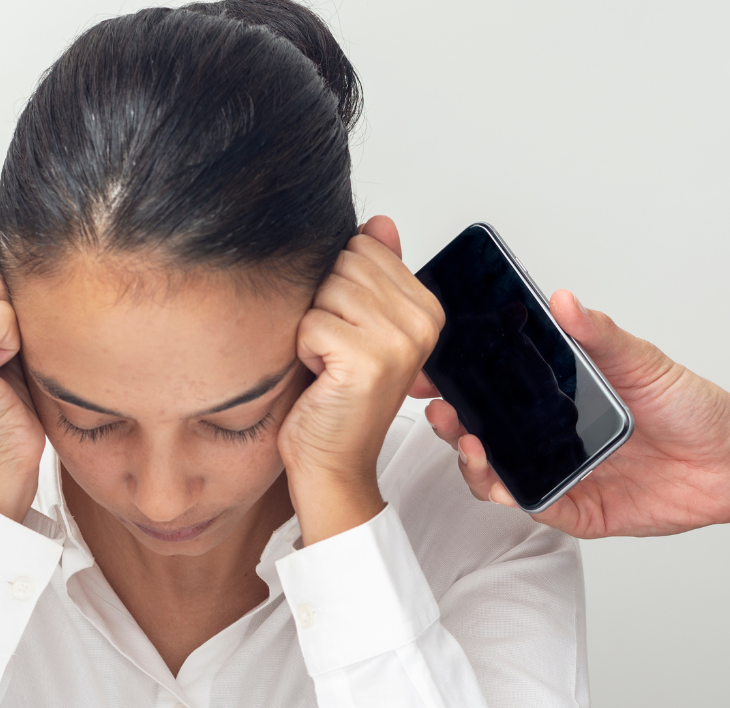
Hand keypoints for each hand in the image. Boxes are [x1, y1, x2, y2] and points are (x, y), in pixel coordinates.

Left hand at [281, 216, 444, 545]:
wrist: (333, 465)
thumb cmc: (337, 399)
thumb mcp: (358, 326)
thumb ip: (373, 271)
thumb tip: (379, 222)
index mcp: (427, 308)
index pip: (364, 247)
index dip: (338, 287)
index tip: (348, 330)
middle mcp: (421, 322)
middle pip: (343, 264)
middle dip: (324, 304)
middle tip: (334, 350)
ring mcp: (398, 341)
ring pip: (325, 291)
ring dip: (312, 327)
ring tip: (328, 363)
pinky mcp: (367, 361)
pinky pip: (311, 323)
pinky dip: (302, 350)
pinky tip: (321, 378)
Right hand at [421, 293, 729, 536]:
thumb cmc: (691, 406)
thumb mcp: (642, 360)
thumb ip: (600, 334)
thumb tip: (564, 301)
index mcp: (557, 396)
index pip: (493, 386)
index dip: (457, 378)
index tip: (432, 366)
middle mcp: (550, 435)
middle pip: (482, 431)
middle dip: (452, 421)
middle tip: (443, 408)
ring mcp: (559, 473)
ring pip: (495, 474)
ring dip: (472, 462)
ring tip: (469, 443)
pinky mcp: (577, 509)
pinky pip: (534, 506)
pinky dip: (511, 496)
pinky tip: (501, 480)